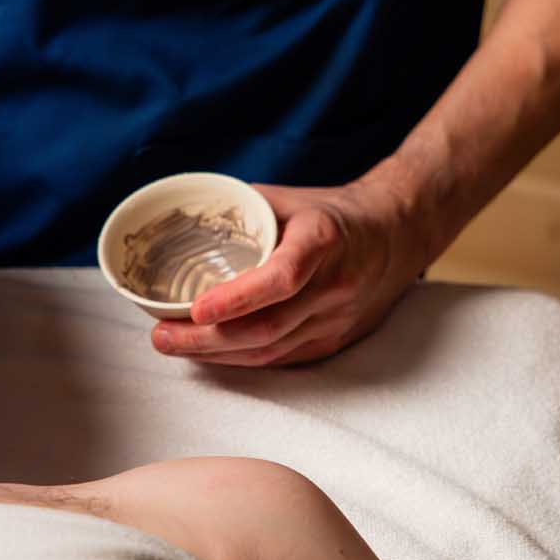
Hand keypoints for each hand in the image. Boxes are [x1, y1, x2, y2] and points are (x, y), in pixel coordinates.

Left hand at [150, 177, 432, 366]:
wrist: (398, 235)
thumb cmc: (333, 213)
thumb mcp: (290, 199)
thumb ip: (241, 212)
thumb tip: (180, 223)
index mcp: (323, 241)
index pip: (281, 278)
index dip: (237, 299)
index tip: (196, 309)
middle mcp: (334, 285)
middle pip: (268, 327)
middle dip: (207, 339)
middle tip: (161, 336)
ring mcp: (337, 319)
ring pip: (271, 350)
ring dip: (217, 355)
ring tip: (173, 346)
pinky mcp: (335, 340)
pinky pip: (283, 359)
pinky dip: (243, 360)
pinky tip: (210, 354)